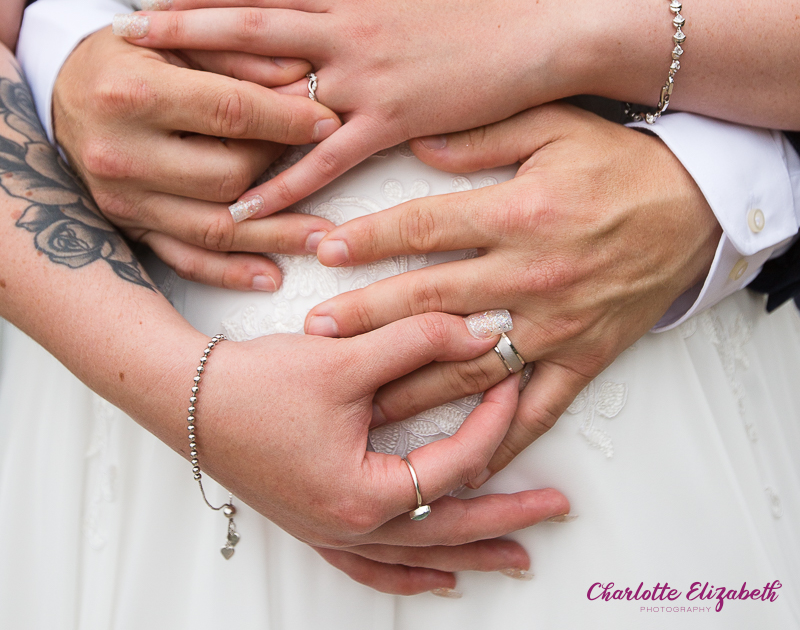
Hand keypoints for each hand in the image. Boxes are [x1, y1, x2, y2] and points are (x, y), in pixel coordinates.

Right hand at [52, 26, 341, 289]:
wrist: (62, 87)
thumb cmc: (131, 54)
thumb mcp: (180, 36)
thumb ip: (240, 54)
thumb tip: (305, 77)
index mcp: (133, 93)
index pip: (230, 112)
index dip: (289, 119)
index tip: (331, 121)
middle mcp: (121, 153)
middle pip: (226, 175)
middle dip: (281, 165)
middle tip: (318, 154)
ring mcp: (121, 198)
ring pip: (212, 228)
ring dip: (274, 235)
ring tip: (323, 237)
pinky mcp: (125, 226)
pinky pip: (183, 259)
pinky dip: (230, 272)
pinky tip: (272, 276)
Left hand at [114, 0, 574, 213]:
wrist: (542, 29)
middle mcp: (347, 32)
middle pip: (249, 29)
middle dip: (186, 29)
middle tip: (127, 35)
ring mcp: (367, 79)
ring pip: (277, 96)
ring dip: (218, 107)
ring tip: (163, 124)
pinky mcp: (394, 123)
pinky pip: (327, 161)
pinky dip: (284, 183)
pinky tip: (244, 205)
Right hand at [199, 313, 568, 592]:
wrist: (186, 398)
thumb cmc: (257, 384)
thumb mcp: (348, 356)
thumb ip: (419, 339)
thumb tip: (481, 332)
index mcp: (363, 494)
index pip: (454, 463)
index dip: (493, 420)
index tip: (511, 381)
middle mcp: (350, 526)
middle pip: (448, 528)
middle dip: (507, 516)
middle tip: (555, 509)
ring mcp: (330, 532)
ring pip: (418, 556)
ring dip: (470, 553)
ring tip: (516, 558)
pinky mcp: (315, 523)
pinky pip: (374, 567)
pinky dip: (412, 574)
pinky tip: (438, 580)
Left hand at [303, 104, 720, 474]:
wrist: (697, 206)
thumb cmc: (621, 162)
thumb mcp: (553, 125)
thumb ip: (481, 136)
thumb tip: (417, 145)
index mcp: (519, 213)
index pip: (424, 228)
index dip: (368, 240)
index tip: (323, 251)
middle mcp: (532, 274)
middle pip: (431, 302)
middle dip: (366, 319)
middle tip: (315, 334)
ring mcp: (558, 323)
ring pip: (471, 364)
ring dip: (412, 383)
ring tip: (360, 398)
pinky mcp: (586, 355)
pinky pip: (539, 407)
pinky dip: (500, 437)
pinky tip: (460, 457)